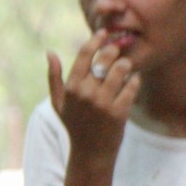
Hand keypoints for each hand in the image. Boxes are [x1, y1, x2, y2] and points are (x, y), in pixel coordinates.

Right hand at [47, 28, 140, 165]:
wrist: (91, 153)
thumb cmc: (75, 125)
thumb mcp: (59, 102)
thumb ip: (54, 77)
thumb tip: (50, 52)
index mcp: (71, 87)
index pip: (84, 55)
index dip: (95, 40)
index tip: (104, 32)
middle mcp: (86, 93)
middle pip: (104, 59)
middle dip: (113, 50)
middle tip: (119, 48)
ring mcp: (103, 103)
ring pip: (120, 70)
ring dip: (126, 64)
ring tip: (127, 65)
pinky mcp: (119, 112)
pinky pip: (132, 87)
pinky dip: (135, 80)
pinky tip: (135, 78)